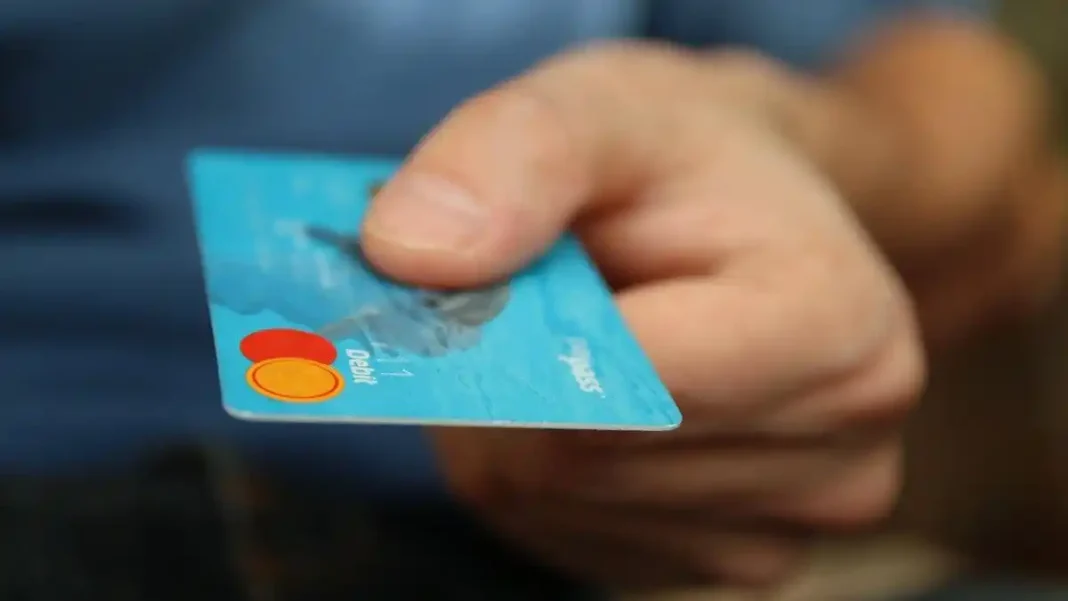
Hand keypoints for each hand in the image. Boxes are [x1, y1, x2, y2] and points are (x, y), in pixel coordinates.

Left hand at [360, 43, 924, 588]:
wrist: (753, 217)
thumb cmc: (684, 160)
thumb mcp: (605, 104)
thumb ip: (515, 154)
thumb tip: (409, 253)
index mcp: (838, 328)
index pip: (624, 381)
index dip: (519, 330)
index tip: (484, 271)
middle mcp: (841, 453)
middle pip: (577, 459)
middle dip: (507, 374)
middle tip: (523, 295)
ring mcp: (790, 529)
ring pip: (556, 503)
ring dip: (514, 422)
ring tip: (568, 339)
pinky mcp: (731, 561)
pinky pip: (567, 534)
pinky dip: (539, 468)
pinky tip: (584, 400)